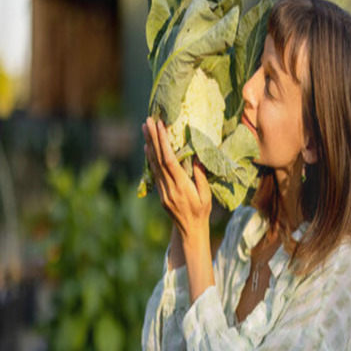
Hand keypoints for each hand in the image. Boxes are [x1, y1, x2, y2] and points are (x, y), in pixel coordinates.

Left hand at [142, 117, 211, 244]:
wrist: (190, 231)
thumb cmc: (202, 212)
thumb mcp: (206, 196)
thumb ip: (201, 177)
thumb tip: (198, 157)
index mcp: (181, 187)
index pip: (170, 161)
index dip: (164, 143)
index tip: (161, 126)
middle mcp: (168, 188)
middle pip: (158, 159)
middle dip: (153, 138)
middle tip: (148, 120)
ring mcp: (162, 191)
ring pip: (153, 164)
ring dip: (149, 145)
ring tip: (144, 128)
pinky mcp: (159, 193)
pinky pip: (153, 172)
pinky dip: (150, 158)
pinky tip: (147, 147)